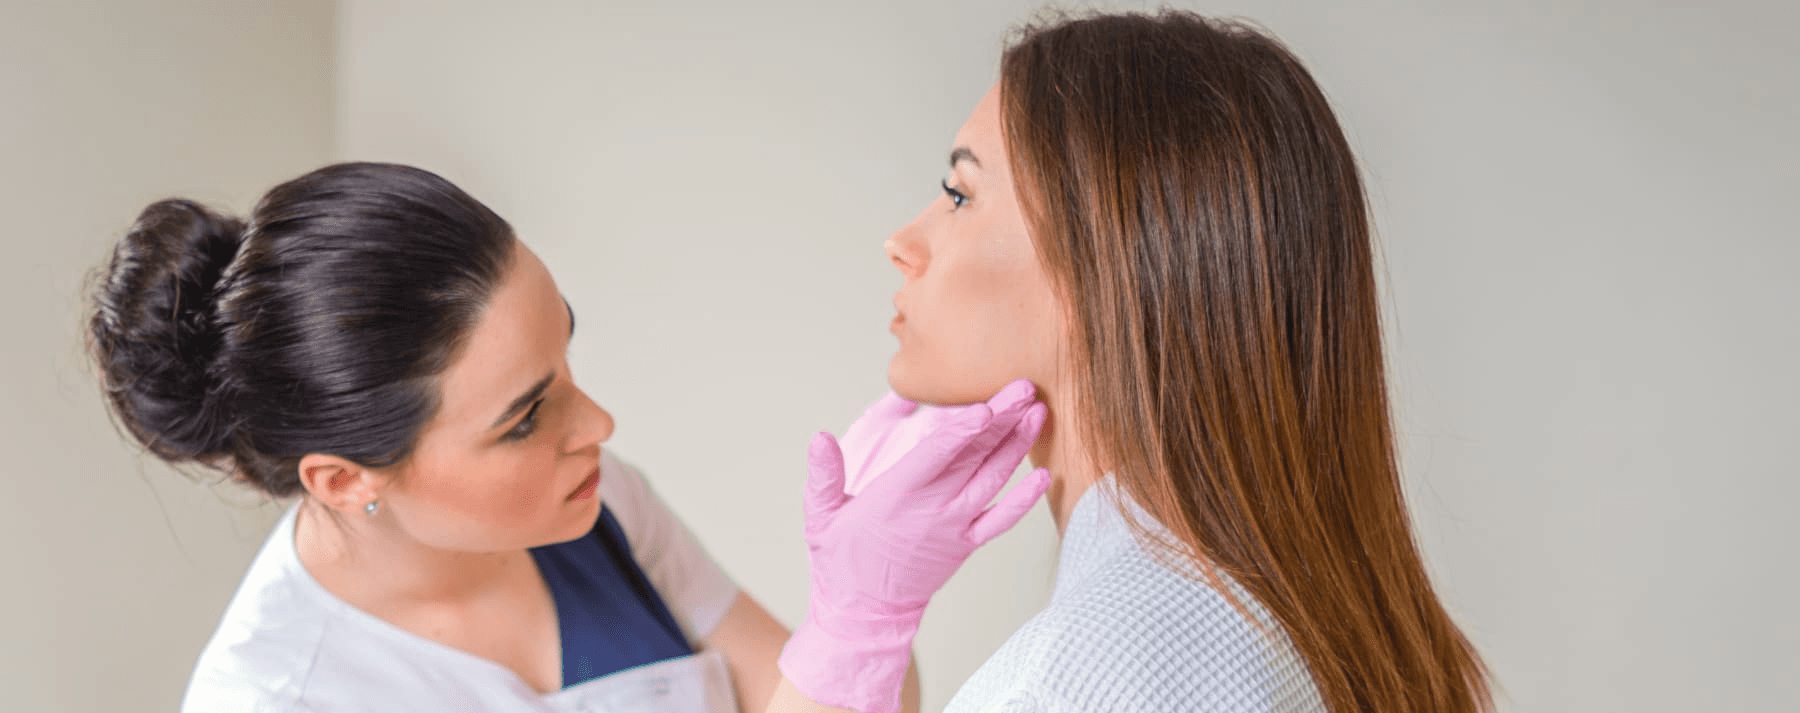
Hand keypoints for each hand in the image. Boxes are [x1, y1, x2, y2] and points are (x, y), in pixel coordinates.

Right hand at [778, 379, 1051, 712]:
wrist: (863, 611)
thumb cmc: (840, 559)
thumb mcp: (820, 516)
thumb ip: (824, 475)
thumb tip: (819, 437)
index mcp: (897, 495)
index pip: (938, 454)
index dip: (965, 428)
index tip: (987, 405)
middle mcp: (932, 509)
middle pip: (974, 456)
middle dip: (1002, 419)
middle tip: (1024, 386)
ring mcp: (954, 527)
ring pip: (993, 480)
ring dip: (1017, 446)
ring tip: (1037, 413)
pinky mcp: (966, 544)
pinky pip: (1001, 520)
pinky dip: (1024, 500)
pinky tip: (1043, 477)